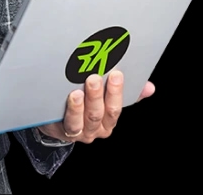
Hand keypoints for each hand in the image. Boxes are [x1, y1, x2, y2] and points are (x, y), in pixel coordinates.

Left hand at [37, 70, 154, 142]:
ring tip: (81, 87)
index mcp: (108, 120)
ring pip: (87, 118)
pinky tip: (72, 97)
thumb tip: (150, 87)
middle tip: (95, 76)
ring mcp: (81, 132)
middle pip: (100, 113)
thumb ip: (128, 92)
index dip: (117, 91)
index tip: (116, 74)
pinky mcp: (64, 130)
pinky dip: (73, 110)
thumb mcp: (104, 99)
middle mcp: (97, 129)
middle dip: (99, 94)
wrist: (55, 121)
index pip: (116, 108)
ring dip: (86, 102)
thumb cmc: (83, 106)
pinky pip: (70, 123)